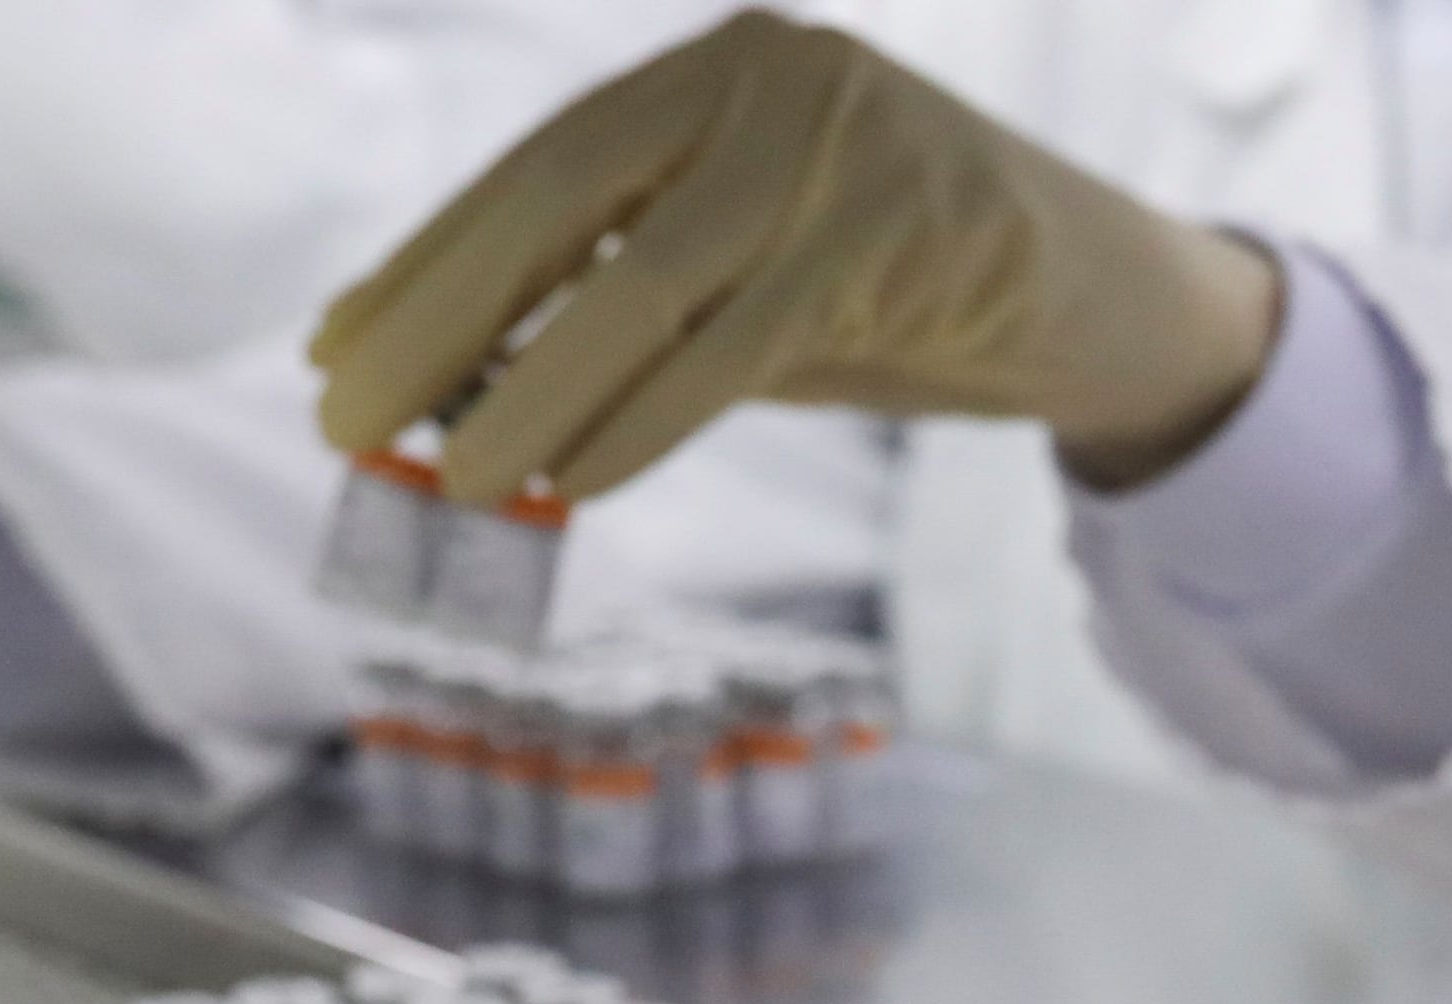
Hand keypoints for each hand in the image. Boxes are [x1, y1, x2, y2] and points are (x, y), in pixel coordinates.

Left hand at [309, 9, 1285, 504]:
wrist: (1116, 307)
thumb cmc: (916, 301)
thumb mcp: (758, 287)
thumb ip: (637, 308)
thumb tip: (458, 390)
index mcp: (718, 75)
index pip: (540, 170)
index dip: (427, 265)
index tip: (335, 353)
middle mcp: (772, 76)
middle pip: (565, 198)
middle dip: (442, 317)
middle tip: (345, 419)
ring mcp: (845, 140)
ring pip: (650, 277)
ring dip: (533, 388)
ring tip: (451, 481)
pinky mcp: (909, 228)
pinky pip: (744, 338)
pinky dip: (647, 417)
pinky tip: (576, 479)